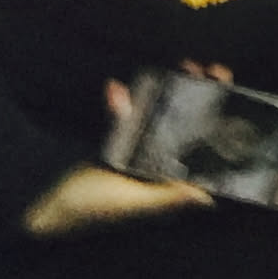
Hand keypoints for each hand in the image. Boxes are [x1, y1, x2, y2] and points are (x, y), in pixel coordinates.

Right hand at [23, 62, 235, 236]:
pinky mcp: (115, 143)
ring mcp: (138, 151)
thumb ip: (167, 199)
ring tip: (180, 66)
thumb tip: (207, 198)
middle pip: (188, 124)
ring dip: (169, 90)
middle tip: (207, 70)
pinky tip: (113, 91)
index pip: (203, 148)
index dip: (218, 121)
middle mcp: (159, 164)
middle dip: (200, 97)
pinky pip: (124, 117)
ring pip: (161, 115)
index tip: (228, 92)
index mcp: (170, 181)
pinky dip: (120, 105)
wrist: (49, 211)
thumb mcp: (134, 205)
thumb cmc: (92, 212)